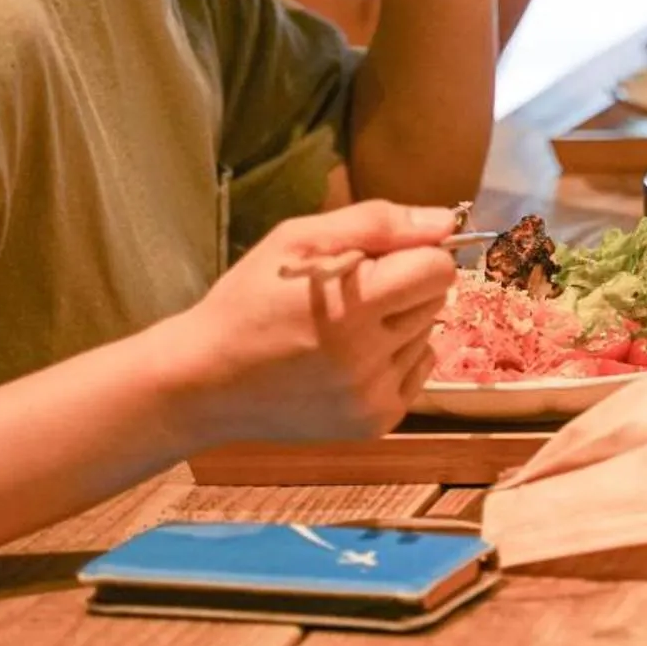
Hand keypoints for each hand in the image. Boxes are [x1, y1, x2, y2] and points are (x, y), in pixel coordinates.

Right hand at [152, 201, 458, 445]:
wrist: (203, 383)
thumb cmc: (247, 301)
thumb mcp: (297, 240)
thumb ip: (375, 224)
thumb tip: (443, 222)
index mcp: (352, 306)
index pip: (438, 269)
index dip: (413, 255)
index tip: (378, 259)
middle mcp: (369, 358)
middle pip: (435, 301)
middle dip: (404, 287)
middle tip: (353, 293)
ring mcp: (373, 397)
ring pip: (426, 336)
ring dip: (398, 325)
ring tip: (344, 328)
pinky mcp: (373, 424)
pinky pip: (416, 373)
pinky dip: (395, 360)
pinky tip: (351, 358)